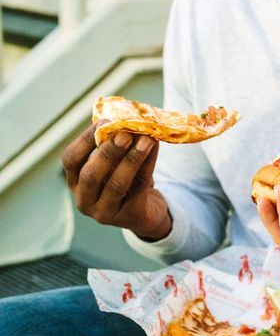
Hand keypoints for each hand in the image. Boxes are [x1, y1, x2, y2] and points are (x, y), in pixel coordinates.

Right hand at [62, 123, 171, 239]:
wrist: (147, 213)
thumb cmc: (125, 181)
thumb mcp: (113, 165)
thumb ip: (112, 146)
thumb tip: (122, 118)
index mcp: (75, 183)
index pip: (70, 160)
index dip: (85, 140)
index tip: (104, 122)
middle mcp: (85, 200)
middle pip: (91, 174)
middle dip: (108, 152)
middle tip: (124, 133)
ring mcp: (105, 213)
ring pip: (117, 184)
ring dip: (132, 159)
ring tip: (146, 140)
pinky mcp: (129, 217)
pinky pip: (139, 188)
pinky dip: (148, 166)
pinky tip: (154, 149)